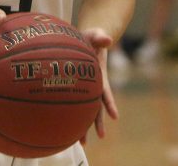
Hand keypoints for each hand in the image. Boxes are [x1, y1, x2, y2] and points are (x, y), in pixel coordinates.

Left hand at [78, 28, 116, 144]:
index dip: (110, 104)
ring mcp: (84, 89)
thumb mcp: (96, 34)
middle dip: (98, 122)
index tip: (116, 116)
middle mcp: (94, 86)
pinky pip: (70, 104)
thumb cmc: (90, 37)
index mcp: (99, 76)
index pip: (105, 92)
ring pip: (84, 110)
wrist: (84, 40)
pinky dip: (68, 115)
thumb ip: (101, 36)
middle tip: (101, 137)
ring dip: (84, 126)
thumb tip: (108, 40)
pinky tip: (62, 129)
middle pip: (97, 107)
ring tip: (81, 143)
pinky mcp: (73, 89)